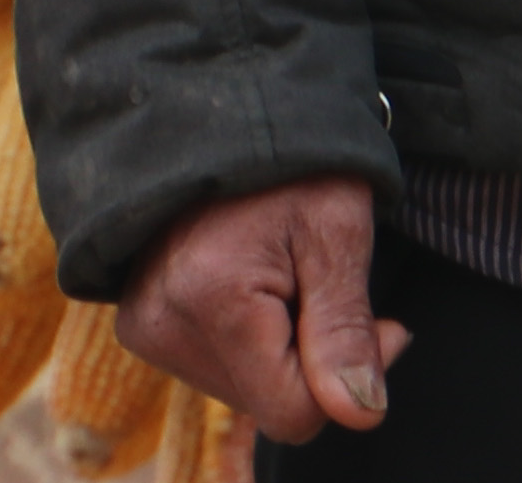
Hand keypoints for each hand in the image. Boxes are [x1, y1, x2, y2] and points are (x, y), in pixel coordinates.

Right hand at [119, 176, 405, 445]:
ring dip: (281, 348)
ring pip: (244, 389)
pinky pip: (216, 368)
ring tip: (281, 271)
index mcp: (209, 297)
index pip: (293, 412)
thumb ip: (344, 329)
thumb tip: (361, 413)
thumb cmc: (293, 160)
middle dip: (313, 358)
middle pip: (268, 403)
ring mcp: (143, 327)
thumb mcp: (337, 230)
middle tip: (326, 284)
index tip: (382, 322)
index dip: (350, 379)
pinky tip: (251, 282)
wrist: (223, 107)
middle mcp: (161, 323)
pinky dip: (249, 339)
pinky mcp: (140, 326)